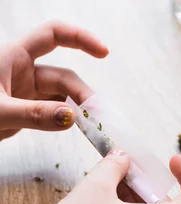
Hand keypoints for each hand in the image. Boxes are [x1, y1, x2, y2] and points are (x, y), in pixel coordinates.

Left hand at [0, 21, 107, 140]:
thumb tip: (71, 118)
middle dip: (82, 92)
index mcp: (13, 56)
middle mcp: (21, 70)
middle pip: (63, 74)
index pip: (53, 35)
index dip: (80, 38)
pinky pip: (52, 111)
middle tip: (96, 116)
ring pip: (60, 95)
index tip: (104, 52)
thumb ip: (34, 115)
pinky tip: (77, 129)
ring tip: (92, 125)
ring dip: (77, 108)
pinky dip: (66, 119)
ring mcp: (23, 92)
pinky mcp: (24, 111)